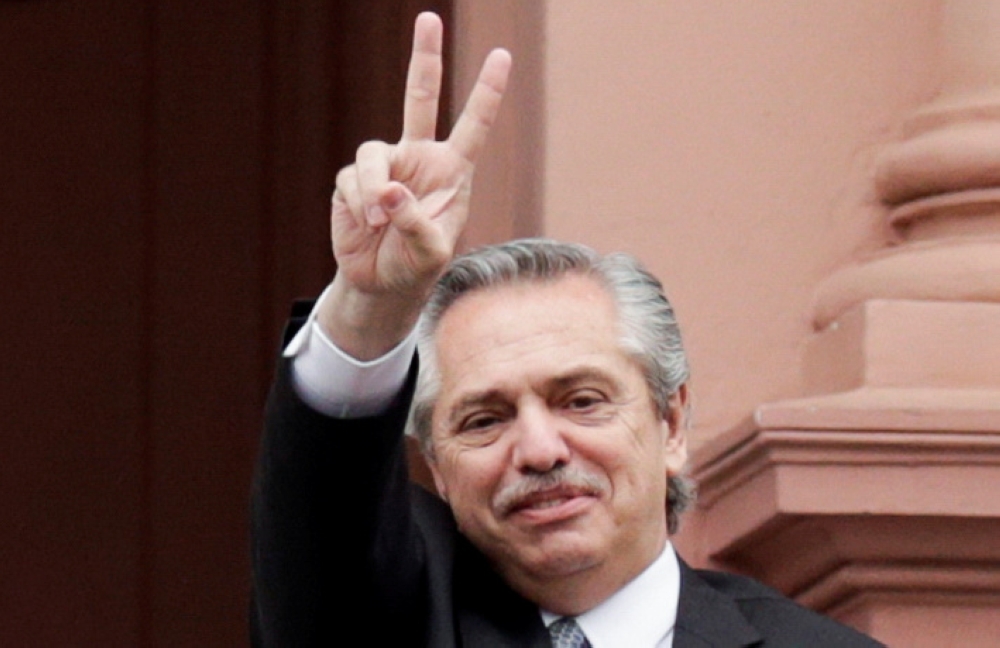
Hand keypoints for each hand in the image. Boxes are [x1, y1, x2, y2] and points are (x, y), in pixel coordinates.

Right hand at [322, 12, 510, 358]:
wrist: (382, 282)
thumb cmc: (418, 265)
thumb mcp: (431, 252)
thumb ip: (416, 221)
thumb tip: (388, 191)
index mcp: (452, 171)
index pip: (473, 126)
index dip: (486, 92)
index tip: (502, 55)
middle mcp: (419, 158)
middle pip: (419, 97)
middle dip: (425, 57)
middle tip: (428, 18)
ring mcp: (385, 165)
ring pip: (373, 154)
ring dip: (373, 189)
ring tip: (378, 221)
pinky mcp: (354, 180)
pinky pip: (352, 180)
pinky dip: (359, 204)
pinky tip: (366, 225)